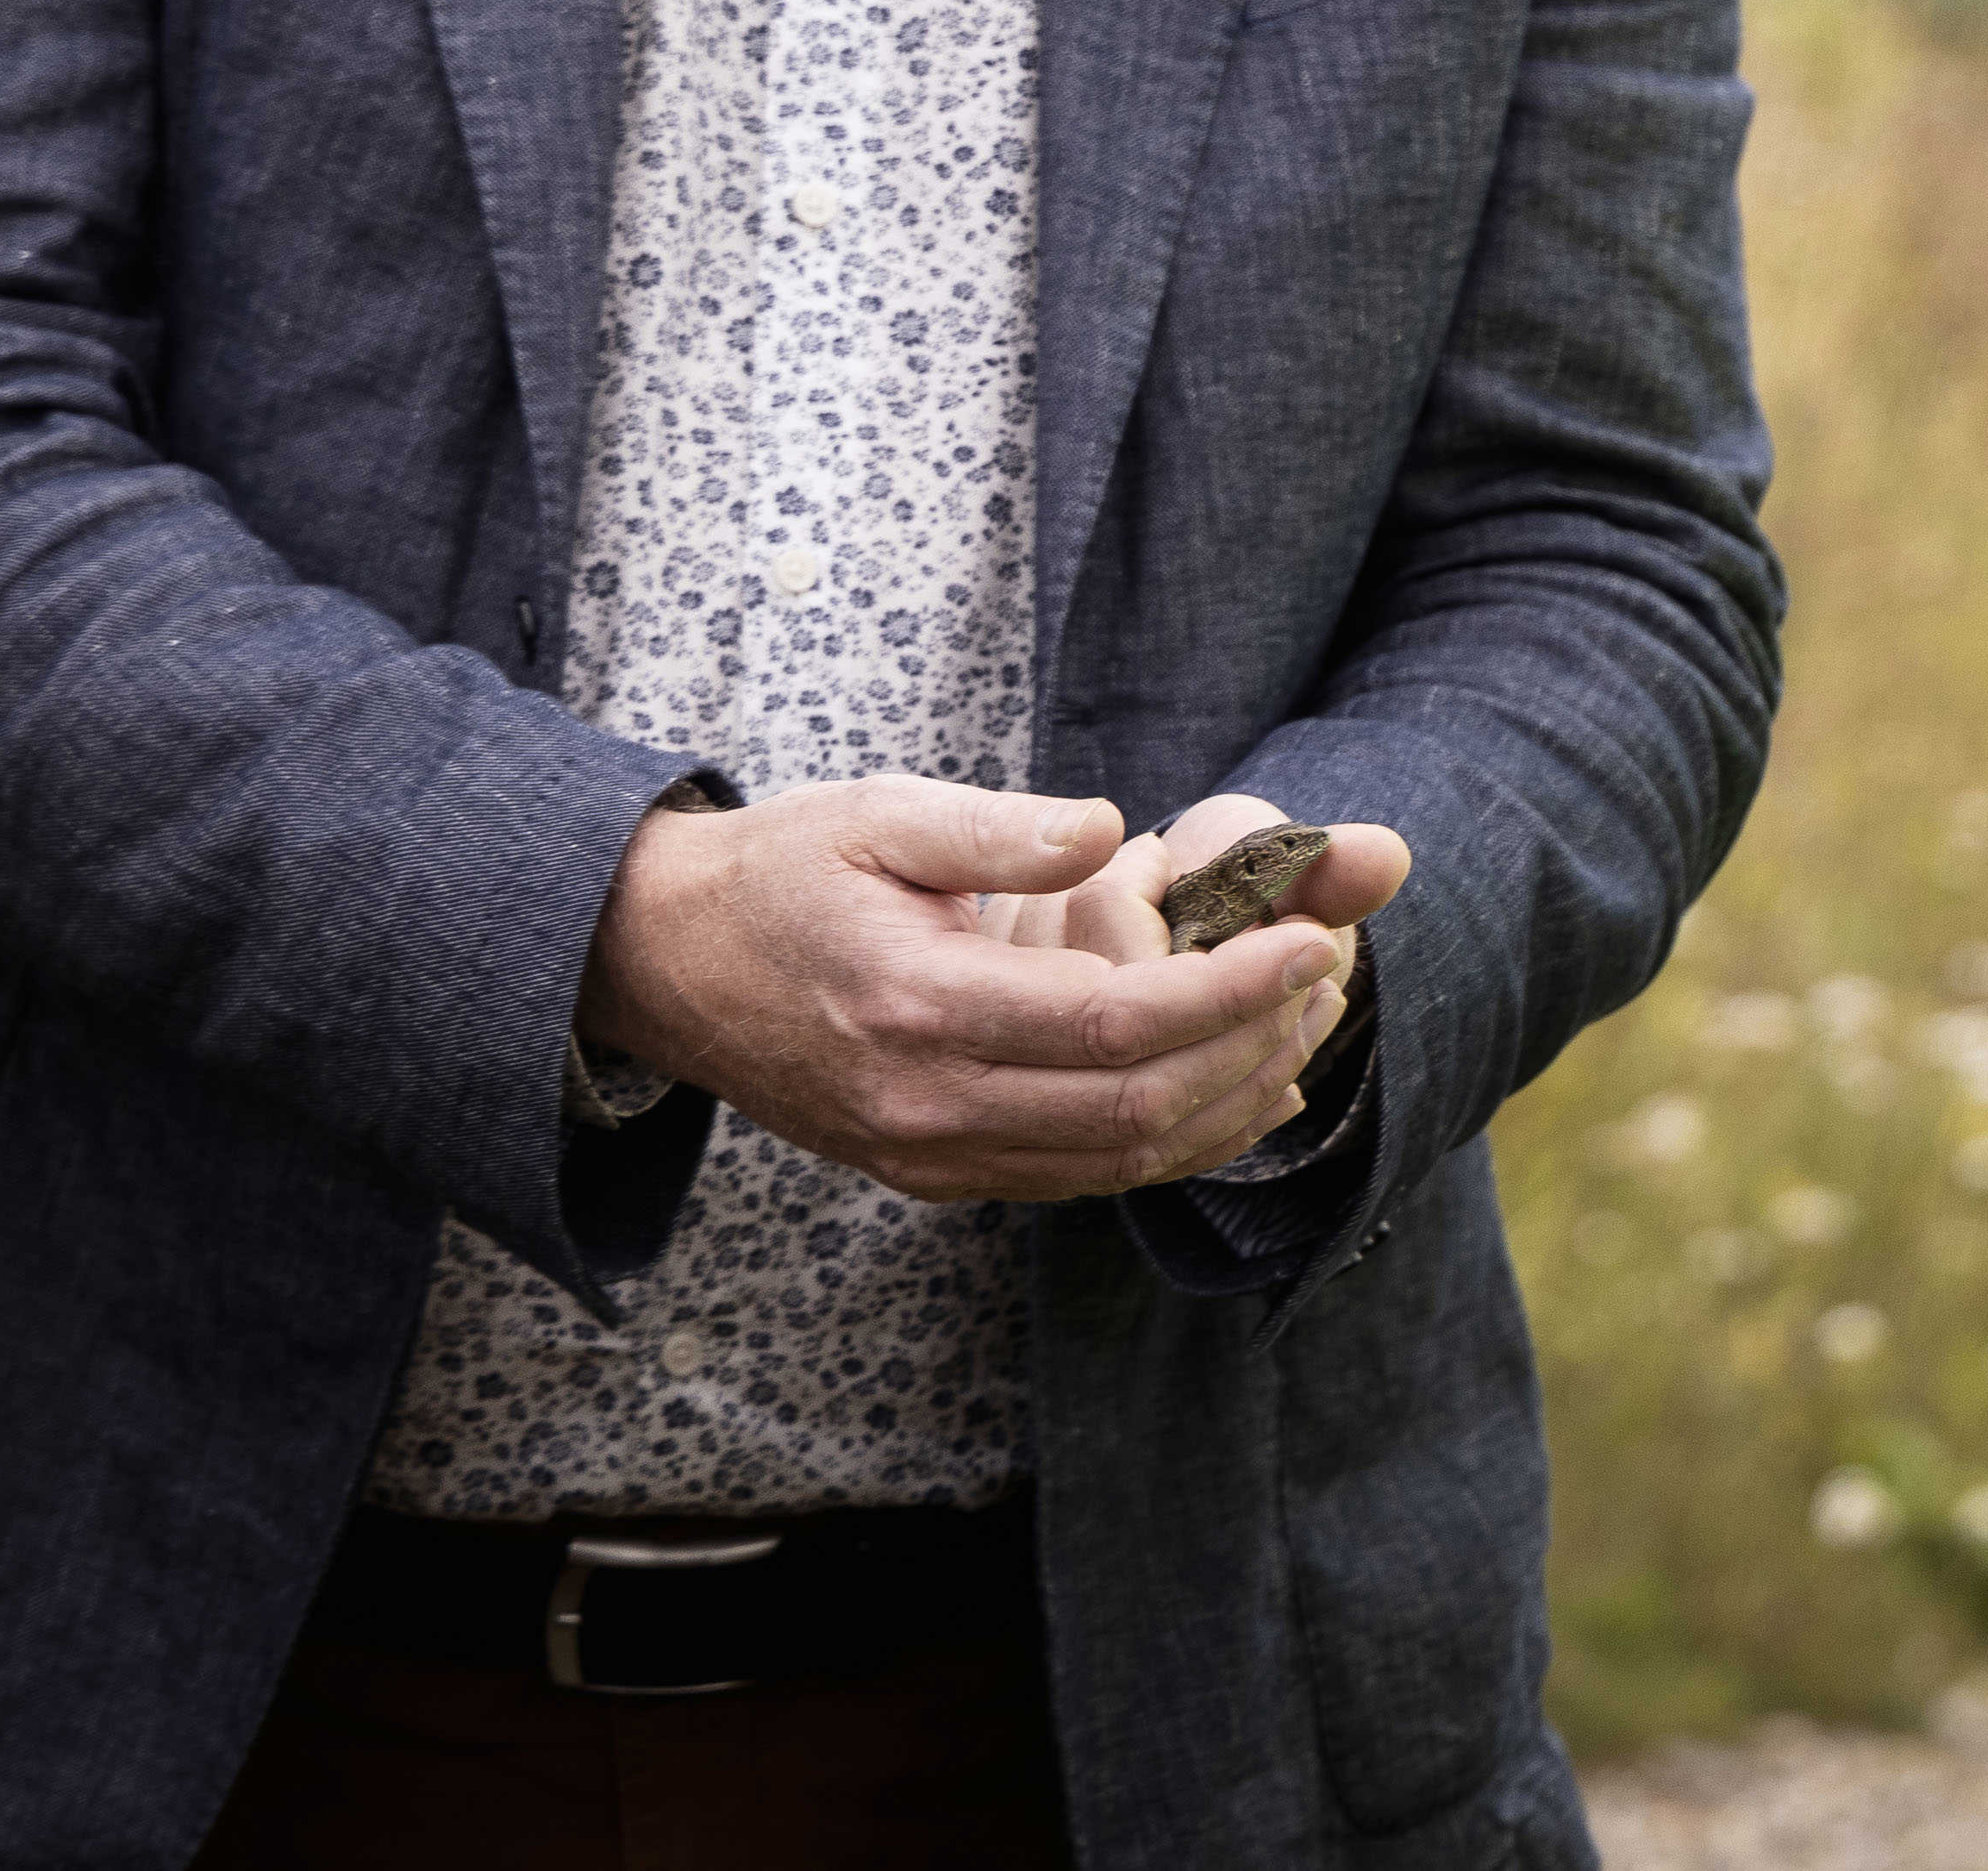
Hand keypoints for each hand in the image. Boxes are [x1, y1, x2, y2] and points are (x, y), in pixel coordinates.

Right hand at [575, 776, 1359, 1201]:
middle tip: (1322, 977)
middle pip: (1134, 1108)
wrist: (665, 965)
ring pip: (1117, 1161)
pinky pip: (1077, 1176)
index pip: (1115, 1023)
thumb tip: (1112, 831)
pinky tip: (1231, 1086)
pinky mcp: (932, 1175)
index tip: (1306, 939)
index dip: (1228, 990)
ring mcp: (927, 1156)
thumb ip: (998, 830)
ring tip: (1299, 1026)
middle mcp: (925, 1105)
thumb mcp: (878, 812)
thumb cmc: (782, 871)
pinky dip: (1170, 1140)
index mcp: (917, 1004)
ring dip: (1226, 1102)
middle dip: (1251, 1047)